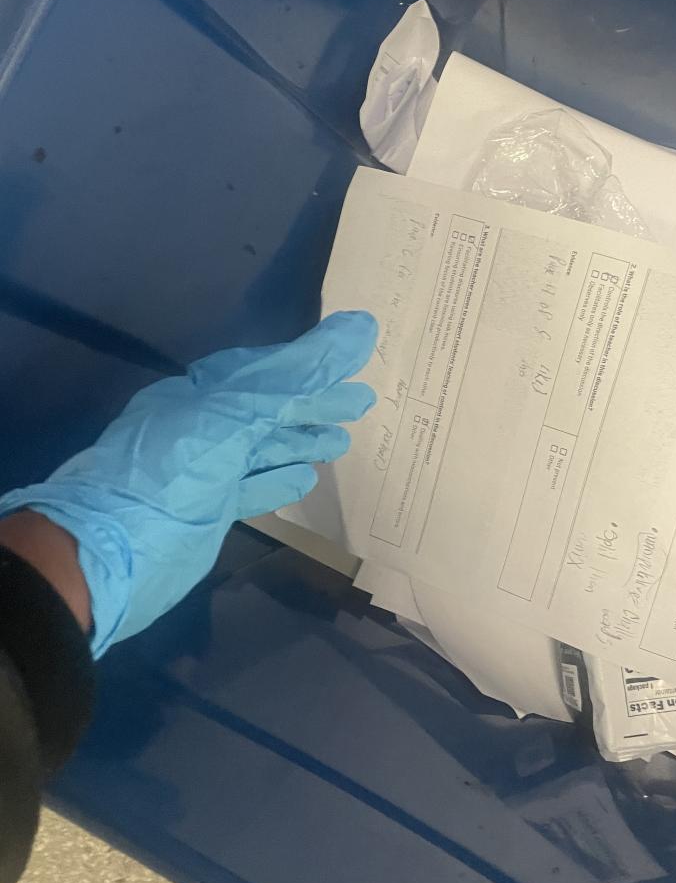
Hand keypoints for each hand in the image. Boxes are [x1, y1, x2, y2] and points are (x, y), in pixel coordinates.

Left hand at [0, 311, 376, 655]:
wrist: (105, 555)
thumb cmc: (170, 476)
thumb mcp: (232, 416)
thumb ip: (294, 376)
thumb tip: (359, 327)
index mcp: (199, 396)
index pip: (266, 371)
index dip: (312, 364)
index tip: (357, 359)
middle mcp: (201, 428)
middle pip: (269, 408)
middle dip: (315, 402)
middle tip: (364, 401)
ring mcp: (203, 473)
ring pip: (262, 448)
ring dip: (302, 439)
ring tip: (344, 440)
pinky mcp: (206, 513)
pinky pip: (250, 487)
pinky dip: (280, 479)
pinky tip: (308, 478)